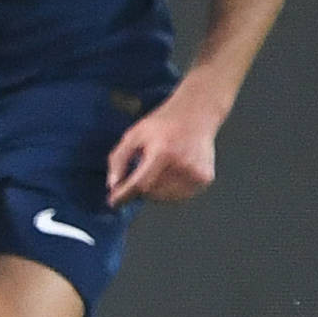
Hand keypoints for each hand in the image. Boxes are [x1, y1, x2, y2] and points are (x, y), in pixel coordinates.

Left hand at [107, 89, 222, 204]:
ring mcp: (196, 173)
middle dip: (139, 189)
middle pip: (152, 192)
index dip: (124, 195)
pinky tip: (168, 173)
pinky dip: (169, 190)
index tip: (113, 202)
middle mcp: (183, 165)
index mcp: (163, 152)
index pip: (140, 183)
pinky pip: (180, 195)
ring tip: (156, 169)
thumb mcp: (133, 135)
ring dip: (154, 191)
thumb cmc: (162, 124)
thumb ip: (118, 160)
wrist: (196, 114)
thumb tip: (112, 185)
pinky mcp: (205, 178)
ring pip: (165, 197)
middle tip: (138, 174)